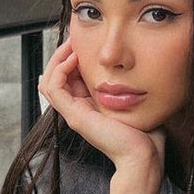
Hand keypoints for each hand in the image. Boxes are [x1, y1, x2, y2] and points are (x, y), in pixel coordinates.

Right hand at [38, 40, 164, 172]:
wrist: (144, 154)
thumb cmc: (144, 131)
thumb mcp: (133, 100)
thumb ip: (126, 85)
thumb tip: (131, 66)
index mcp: (89, 105)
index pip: (69, 76)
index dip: (72, 57)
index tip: (84, 41)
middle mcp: (78, 109)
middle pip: (56, 76)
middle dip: (62, 54)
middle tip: (74, 38)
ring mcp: (74, 113)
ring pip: (49, 80)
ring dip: (57, 59)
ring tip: (72, 45)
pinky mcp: (74, 116)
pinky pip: (53, 88)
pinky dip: (60, 70)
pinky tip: (74, 59)